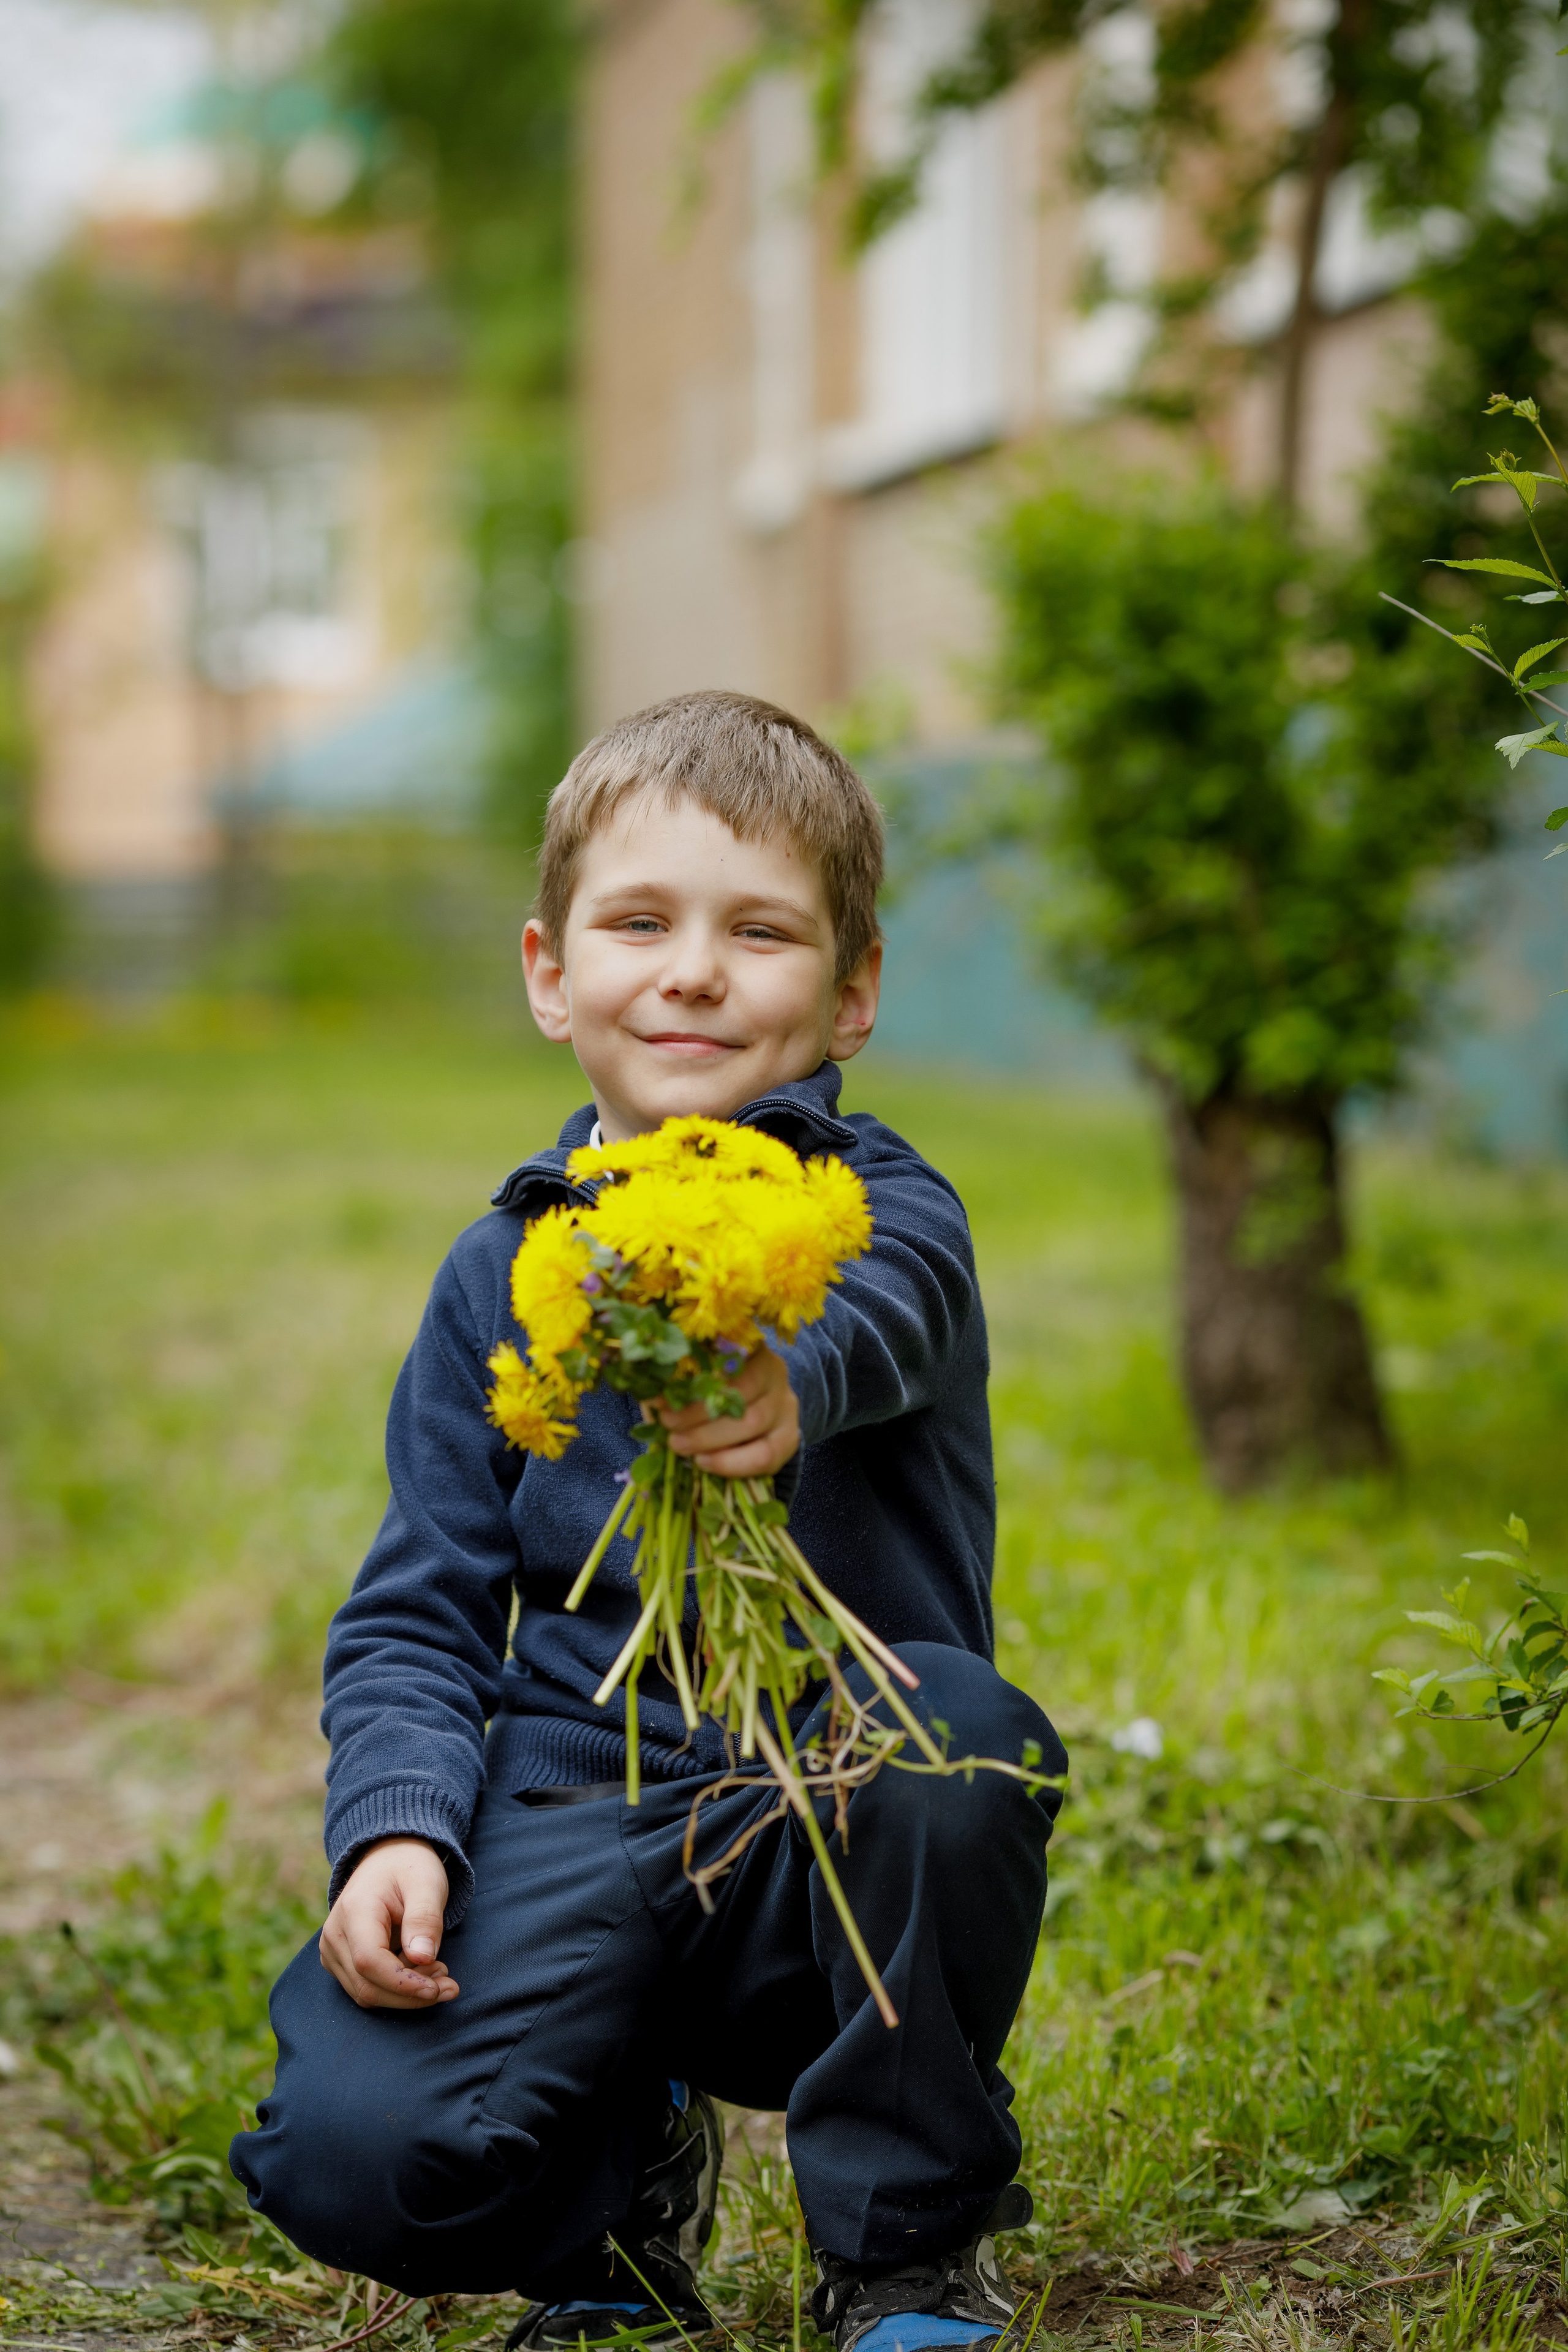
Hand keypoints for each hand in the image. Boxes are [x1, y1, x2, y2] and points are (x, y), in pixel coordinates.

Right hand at [319, 1838, 459, 2010]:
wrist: (387, 1858)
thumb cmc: (409, 1868)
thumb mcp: (427, 1883)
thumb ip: (424, 1919)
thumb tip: (422, 1958)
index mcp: (354, 1911)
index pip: (370, 1961)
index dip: (403, 1984)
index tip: (438, 1989)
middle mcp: (335, 1934)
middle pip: (367, 1986)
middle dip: (411, 1995)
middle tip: (449, 1986)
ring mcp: (332, 1950)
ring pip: (366, 1993)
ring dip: (406, 1995)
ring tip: (439, 1973)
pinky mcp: (339, 1961)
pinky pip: (365, 1987)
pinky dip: (395, 1990)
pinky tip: (420, 1971)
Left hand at [657, 1342, 799, 1477]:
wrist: (757, 1414)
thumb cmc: (717, 1392)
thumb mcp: (700, 1380)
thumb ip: (679, 1384)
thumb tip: (648, 1395)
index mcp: (750, 1349)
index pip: (725, 1358)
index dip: (690, 1379)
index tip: (658, 1397)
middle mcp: (775, 1373)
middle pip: (740, 1391)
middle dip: (697, 1413)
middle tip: (668, 1426)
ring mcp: (786, 1406)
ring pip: (753, 1422)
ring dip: (710, 1439)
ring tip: (679, 1446)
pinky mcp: (790, 1438)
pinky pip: (766, 1455)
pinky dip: (731, 1463)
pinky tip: (704, 1463)